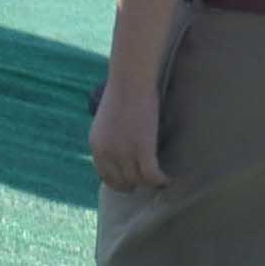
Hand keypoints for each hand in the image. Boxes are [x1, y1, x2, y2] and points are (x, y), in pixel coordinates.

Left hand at [90, 68, 166, 194]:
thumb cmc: (123, 91)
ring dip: (150, 183)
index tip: (130, 182)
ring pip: (138, 180)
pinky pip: (152, 175)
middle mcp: (107, 154)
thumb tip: (122, 145)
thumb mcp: (107, 119)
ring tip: (161, 180)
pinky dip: (161, 180)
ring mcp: (124, 154)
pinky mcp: (142, 150)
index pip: (105, 176)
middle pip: (121, 182)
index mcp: (96, 146)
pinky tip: (168, 179)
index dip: (118, 182)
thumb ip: (109, 137)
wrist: (131, 80)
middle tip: (147, 181)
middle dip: (134, 185)